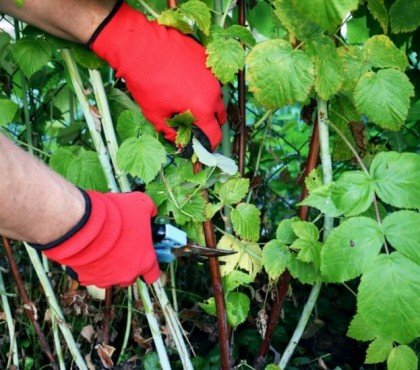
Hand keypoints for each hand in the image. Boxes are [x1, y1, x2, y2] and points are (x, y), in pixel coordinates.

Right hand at [31, 190, 159, 287]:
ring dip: (110, 267)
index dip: (149, 264)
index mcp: (145, 261)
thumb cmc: (116, 216)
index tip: (144, 255)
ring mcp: (107, 279)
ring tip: (104, 250)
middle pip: (130, 276)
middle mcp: (127, 275)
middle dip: (128, 265)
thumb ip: (150, 210)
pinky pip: (92, 275)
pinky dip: (92, 267)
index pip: (153, 274)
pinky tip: (90, 253)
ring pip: (111, 277)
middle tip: (122, 248)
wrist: (85, 224)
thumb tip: (151, 212)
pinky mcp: (87, 278)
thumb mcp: (142, 204)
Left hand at [89, 2, 226, 150]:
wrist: (140, 46)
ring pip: (216, 96)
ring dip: (207, 102)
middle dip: (210, 122)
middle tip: (194, 123)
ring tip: (188, 99)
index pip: (215, 134)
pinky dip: (202, 84)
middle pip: (220, 115)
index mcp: (202, 109)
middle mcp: (213, 92)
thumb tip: (178, 140)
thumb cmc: (146, 83)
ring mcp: (212, 73)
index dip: (209, 144)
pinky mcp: (206, 59)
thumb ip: (171, 132)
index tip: (203, 145)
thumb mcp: (155, 114)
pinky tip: (186, 80)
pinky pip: (210, 78)